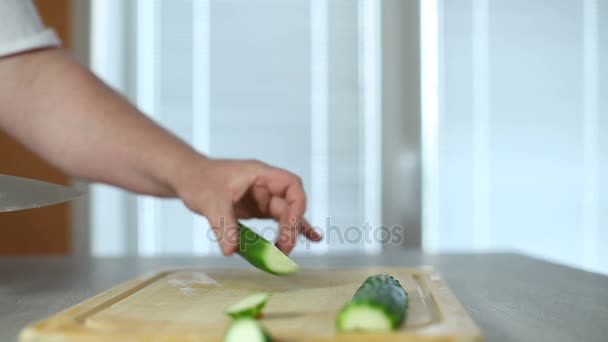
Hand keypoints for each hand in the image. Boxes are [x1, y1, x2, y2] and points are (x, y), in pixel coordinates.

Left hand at [174, 157, 321, 255]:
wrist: (187, 178)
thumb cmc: (198, 180)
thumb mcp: (210, 202)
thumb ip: (224, 226)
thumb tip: (231, 251)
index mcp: (260, 174)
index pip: (291, 184)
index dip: (297, 205)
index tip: (290, 225)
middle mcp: (265, 185)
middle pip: (289, 205)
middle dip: (290, 228)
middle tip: (282, 250)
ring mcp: (261, 198)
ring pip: (284, 216)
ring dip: (288, 234)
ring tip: (286, 254)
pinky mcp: (255, 210)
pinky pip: (275, 223)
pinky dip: (286, 233)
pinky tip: (300, 243)